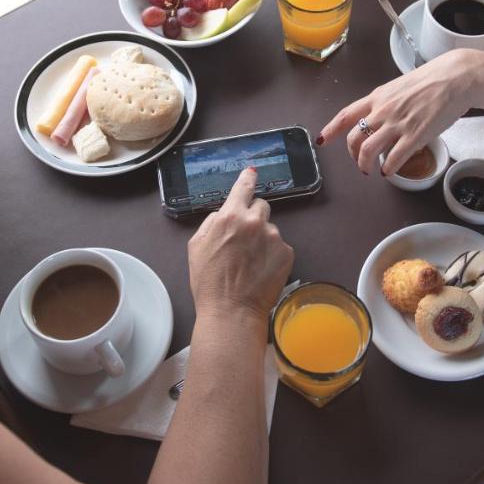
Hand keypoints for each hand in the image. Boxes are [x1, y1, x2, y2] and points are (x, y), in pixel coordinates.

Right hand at [188, 169, 293, 322]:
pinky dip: (273, 256)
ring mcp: (273, 237)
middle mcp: (254, 222)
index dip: (247, 179)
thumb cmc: (209, 282)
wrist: (231, 310)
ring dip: (263, 239)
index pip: (243, 187)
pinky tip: (261, 271)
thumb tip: (223, 214)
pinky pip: (280, 247)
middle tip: (244, 240)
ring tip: (251, 263)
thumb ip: (212, 223)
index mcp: (229, 216)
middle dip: (253, 218)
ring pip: (271, 229)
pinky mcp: (287, 253)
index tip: (251, 173)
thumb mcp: (196, 246)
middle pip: (260, 206)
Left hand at [320, 49, 481, 174]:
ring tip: (371, 170)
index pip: (346, 115)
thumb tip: (381, 116)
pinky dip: (388, 168)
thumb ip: (387, 102)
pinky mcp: (415, 135)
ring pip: (368, 151)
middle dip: (353, 155)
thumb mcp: (399, 87)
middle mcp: (382, 111)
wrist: (456, 77)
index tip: (322, 140)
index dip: (331, 130)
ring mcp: (397, 124)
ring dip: (365, 165)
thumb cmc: (432, 80)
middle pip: (354, 139)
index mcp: (377, 97)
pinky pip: (394, 158)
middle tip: (360, 161)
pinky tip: (389, 170)